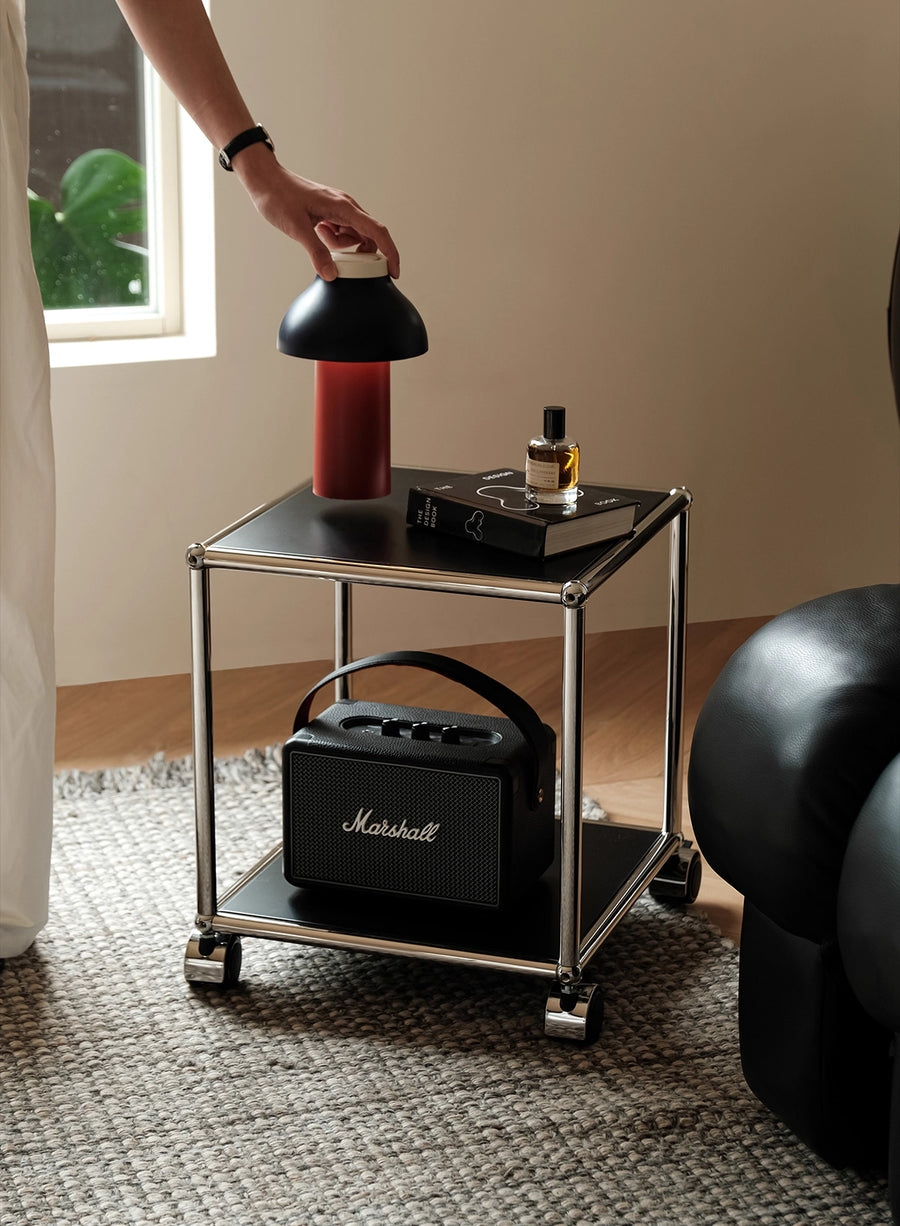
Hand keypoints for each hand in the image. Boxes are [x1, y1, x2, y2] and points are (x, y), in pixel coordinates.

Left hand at [236, 150, 399, 280]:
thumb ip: (316, 252)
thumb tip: (332, 275)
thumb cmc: (278, 197)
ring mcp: (340, 209)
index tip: (394, 272)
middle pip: (368, 236)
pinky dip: (333, 240)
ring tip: (318, 235)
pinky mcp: (332, 212)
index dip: (390, 253)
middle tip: (333, 252)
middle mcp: (346, 206)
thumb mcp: (296, 228)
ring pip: (354, 237)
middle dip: (356, 252)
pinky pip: (342, 233)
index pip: (377, 231)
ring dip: (340, 246)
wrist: (264, 179)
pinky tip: (317, 231)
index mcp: (343, 207)